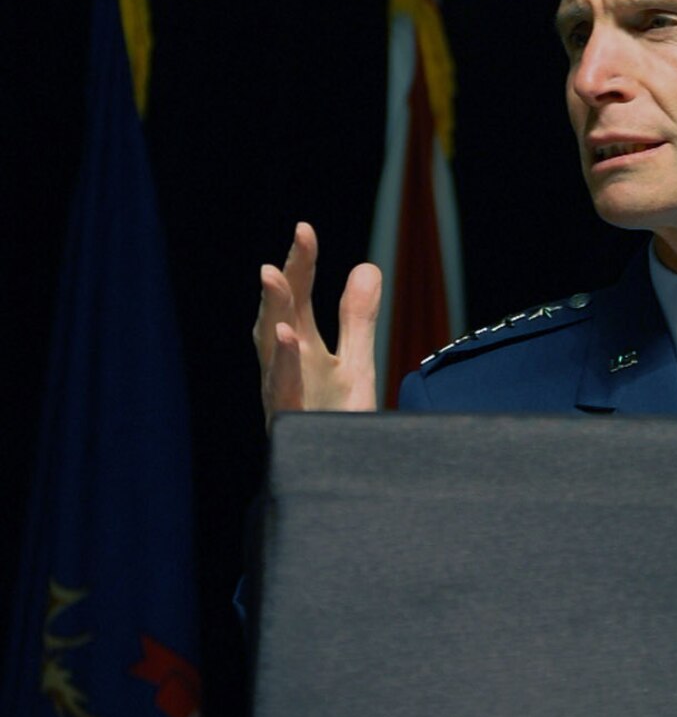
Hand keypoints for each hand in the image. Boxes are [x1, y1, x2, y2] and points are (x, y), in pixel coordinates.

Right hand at [254, 222, 379, 429]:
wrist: (337, 487)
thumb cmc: (338, 427)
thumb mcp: (356, 366)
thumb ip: (357, 320)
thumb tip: (366, 265)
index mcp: (300, 352)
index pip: (297, 299)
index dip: (300, 264)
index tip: (304, 229)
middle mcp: (285, 370)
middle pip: (279, 315)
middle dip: (285, 278)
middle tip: (296, 240)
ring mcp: (282, 398)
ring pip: (270, 351)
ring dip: (274, 311)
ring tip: (273, 274)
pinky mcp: (290, 427)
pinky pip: (282, 393)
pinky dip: (284, 364)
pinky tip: (289, 337)